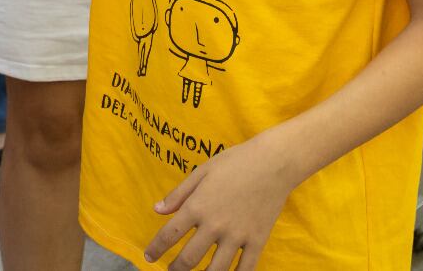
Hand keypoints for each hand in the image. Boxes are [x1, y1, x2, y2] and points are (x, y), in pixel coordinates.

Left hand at [143, 140, 293, 270]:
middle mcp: (215, 225)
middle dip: (176, 269)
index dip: (155, 249)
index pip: (169, 235)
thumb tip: (157, 210)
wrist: (273, 163)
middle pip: (189, 258)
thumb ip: (178, 194)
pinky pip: (244, 269)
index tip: (149, 256)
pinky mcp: (257, 241)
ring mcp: (237, 236)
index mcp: (197, 206)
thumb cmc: (234, 162)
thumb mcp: (201, 172)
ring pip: (215, 270)